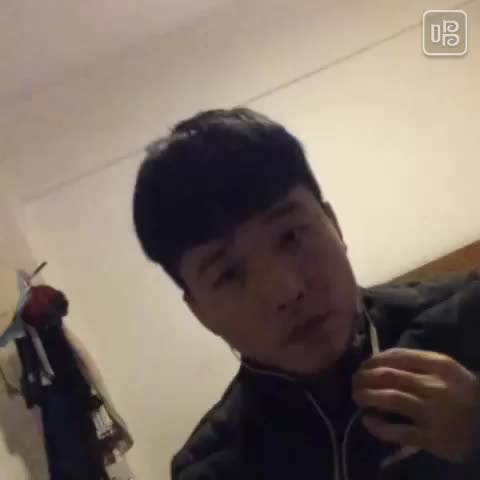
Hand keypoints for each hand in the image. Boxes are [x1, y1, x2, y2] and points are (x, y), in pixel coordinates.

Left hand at [352, 348, 479, 462]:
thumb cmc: (462, 392)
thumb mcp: (446, 369)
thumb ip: (417, 361)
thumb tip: (380, 359)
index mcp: (438, 365)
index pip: (397, 356)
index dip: (374, 359)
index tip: (364, 364)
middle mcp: (434, 385)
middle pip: (389, 376)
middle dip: (365, 376)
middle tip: (355, 380)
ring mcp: (433, 412)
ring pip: (391, 398)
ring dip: (367, 396)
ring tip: (357, 396)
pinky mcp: (432, 438)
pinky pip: (399, 431)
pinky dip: (379, 426)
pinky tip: (368, 421)